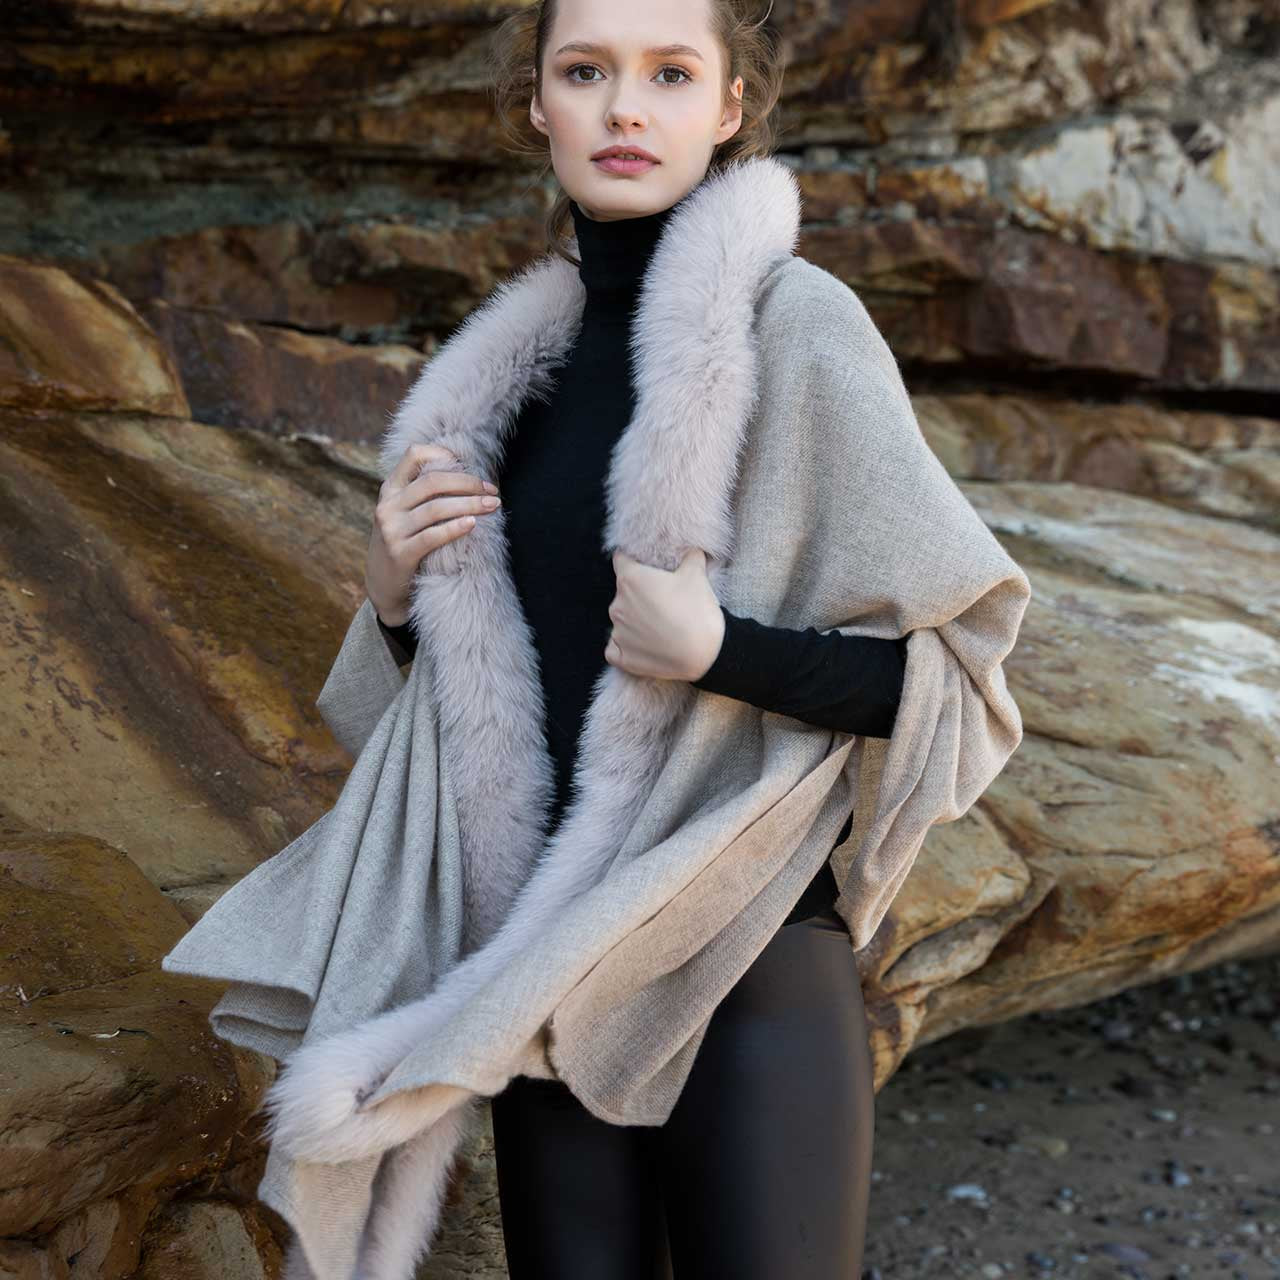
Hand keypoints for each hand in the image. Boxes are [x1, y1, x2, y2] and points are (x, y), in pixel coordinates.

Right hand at [366, 443, 501, 624]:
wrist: (383, 585)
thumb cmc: (405, 543)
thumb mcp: (404, 513)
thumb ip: (423, 494)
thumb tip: (467, 474)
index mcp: (390, 489)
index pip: (414, 455)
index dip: (442, 453)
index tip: (467, 464)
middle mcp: (388, 505)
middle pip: (433, 481)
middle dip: (468, 483)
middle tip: (492, 491)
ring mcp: (392, 529)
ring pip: (436, 508)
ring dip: (470, 504)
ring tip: (493, 506)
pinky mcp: (400, 553)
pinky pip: (432, 536)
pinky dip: (455, 528)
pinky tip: (473, 524)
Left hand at [605, 547, 725, 680]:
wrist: (705, 654)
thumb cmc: (697, 611)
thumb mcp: (697, 575)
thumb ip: (690, 556)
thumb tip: (691, 549)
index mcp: (630, 579)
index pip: (621, 560)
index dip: (634, 562)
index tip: (648, 569)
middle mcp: (617, 604)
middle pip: (623, 593)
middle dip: (639, 595)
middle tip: (664, 602)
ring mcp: (617, 632)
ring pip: (621, 620)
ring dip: (635, 621)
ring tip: (660, 627)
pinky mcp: (620, 656)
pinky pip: (616, 647)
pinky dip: (627, 646)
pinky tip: (646, 647)